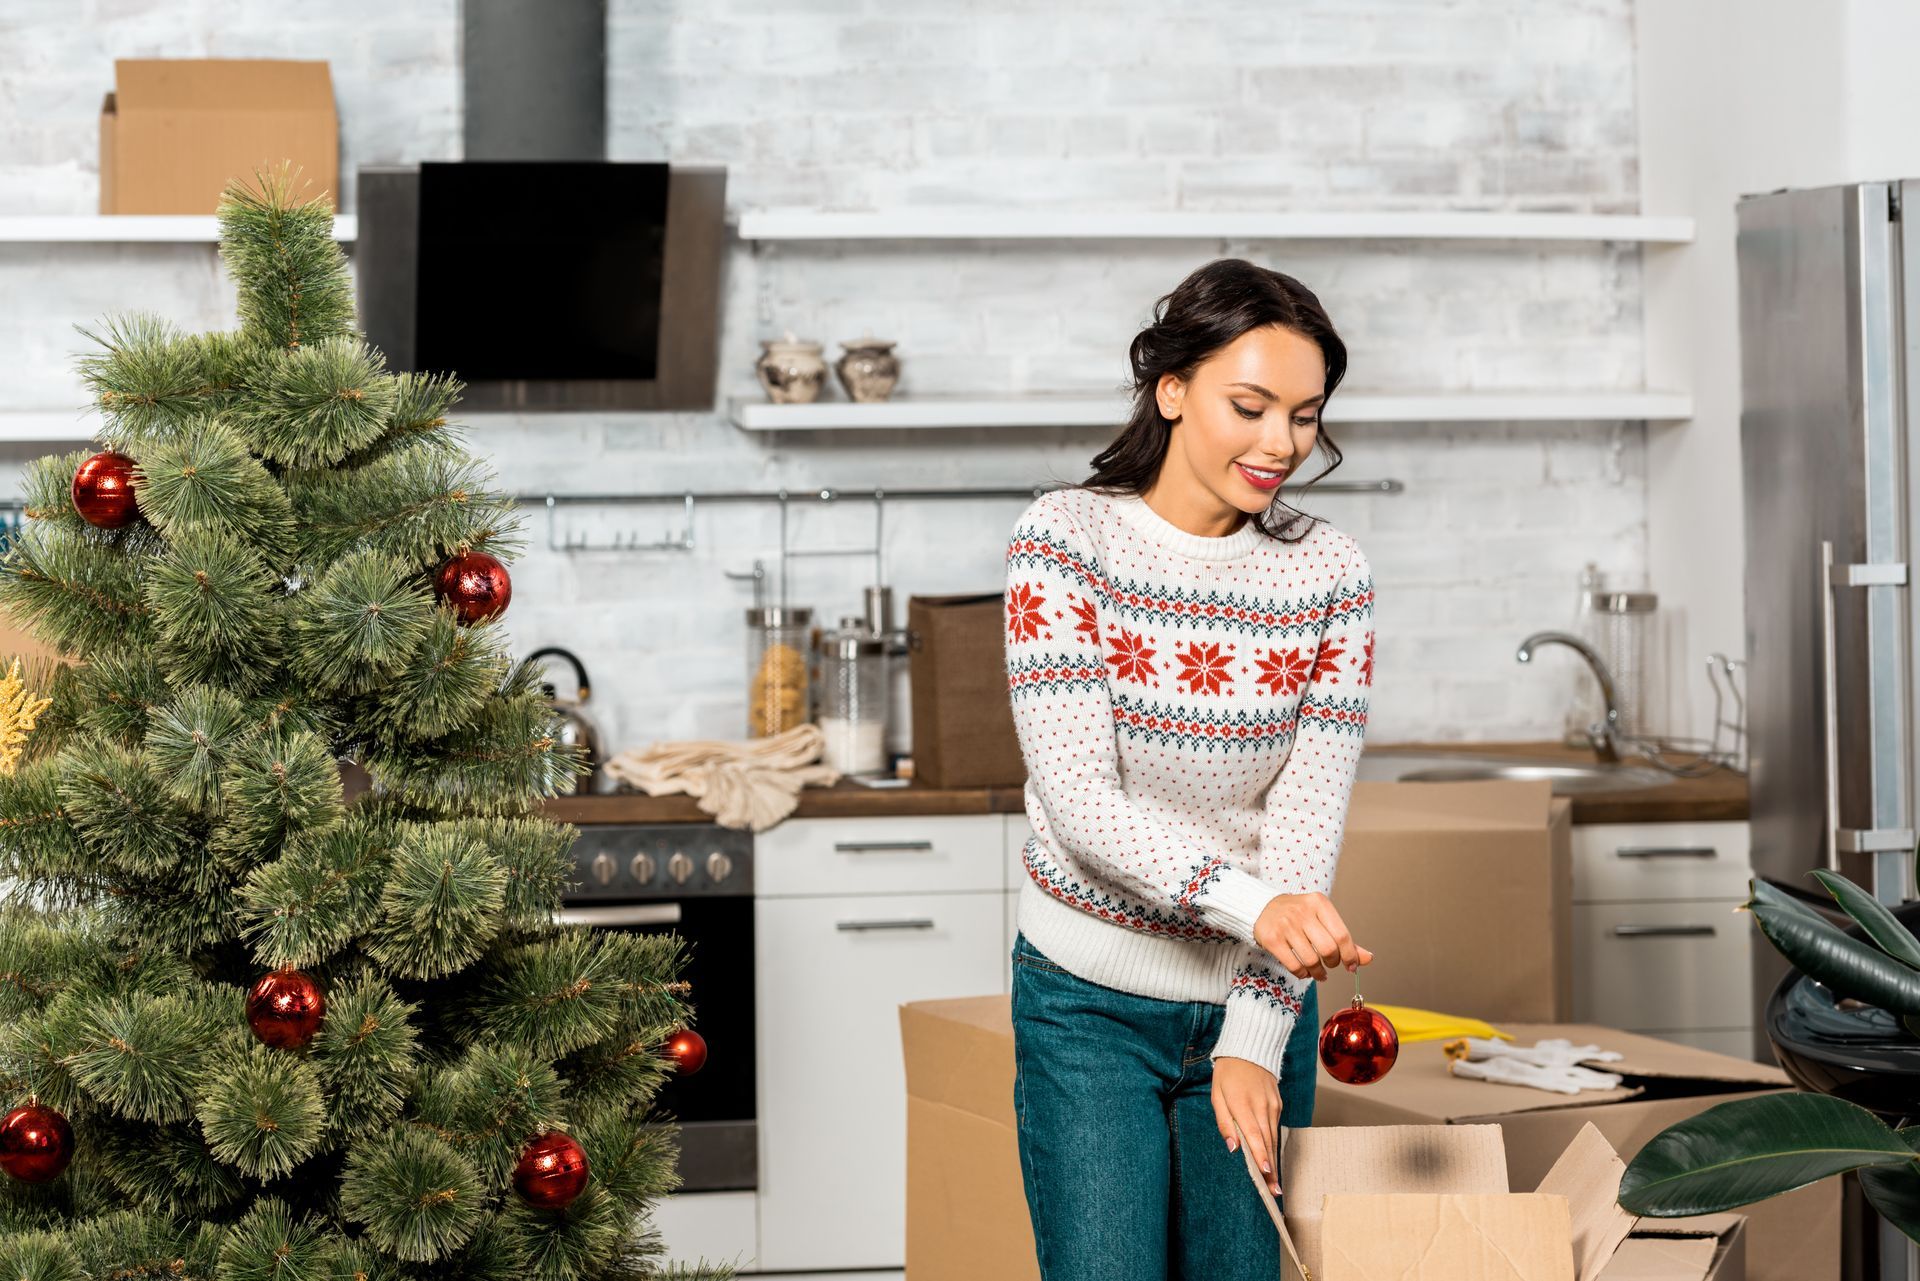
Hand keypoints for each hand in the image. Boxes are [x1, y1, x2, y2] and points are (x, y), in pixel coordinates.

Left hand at [1213, 1056, 1281, 1194]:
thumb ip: (1224, 1122)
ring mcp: (1272, 1104)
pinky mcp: (1278, 1103)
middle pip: (1267, 1142)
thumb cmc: (1227, 1075)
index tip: (1267, 1176)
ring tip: (1274, 1182)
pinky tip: (1271, 1158)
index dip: (1261, 1157)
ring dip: (1273, 1159)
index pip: (1254, 1135)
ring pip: (1273, 1137)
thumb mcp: (1217, 1095)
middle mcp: (1261, 1106)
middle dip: (1271, 1168)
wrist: (1249, 1050)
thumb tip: (1233, 1147)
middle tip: (1273, 1192)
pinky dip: (1273, 1143)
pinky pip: (1275, 1127)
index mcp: (1243, 1104)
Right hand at [1253, 892, 1372, 980]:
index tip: (1352, 966)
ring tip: (1319, 973)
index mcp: (1319, 903)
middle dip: (1333, 963)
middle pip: (1328, 949)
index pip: (1342, 935)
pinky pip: (1294, 965)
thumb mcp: (1322, 919)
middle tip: (1330, 965)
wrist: (1262, 907)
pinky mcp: (1272, 939)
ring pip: (1311, 959)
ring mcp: (1285, 925)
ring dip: (1318, 972)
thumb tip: (1367, 958)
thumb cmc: (1299, 916)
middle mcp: (1302, 912)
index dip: (1350, 955)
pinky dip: (1303, 974)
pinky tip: (1304, 972)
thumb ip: (1344, 939)